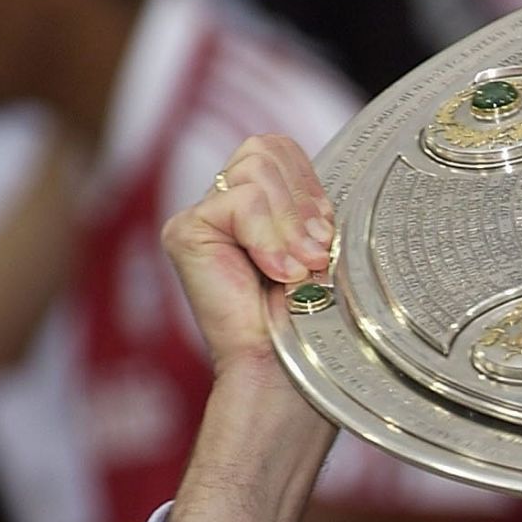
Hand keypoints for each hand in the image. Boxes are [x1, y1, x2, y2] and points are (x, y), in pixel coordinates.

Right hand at [158, 137, 341, 521]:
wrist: (292, 373)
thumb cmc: (320, 323)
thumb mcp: (326, 249)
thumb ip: (315, 205)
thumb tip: (335, 176)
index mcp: (261, 208)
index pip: (279, 148)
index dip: (310, 184)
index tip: (326, 236)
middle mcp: (225, 206)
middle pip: (267, 148)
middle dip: (304, 202)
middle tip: (316, 256)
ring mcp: (202, 218)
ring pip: (256, 170)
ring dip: (291, 225)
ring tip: (298, 272)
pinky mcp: (186, 231)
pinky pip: (241, 200)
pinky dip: (270, 237)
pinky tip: (277, 276)